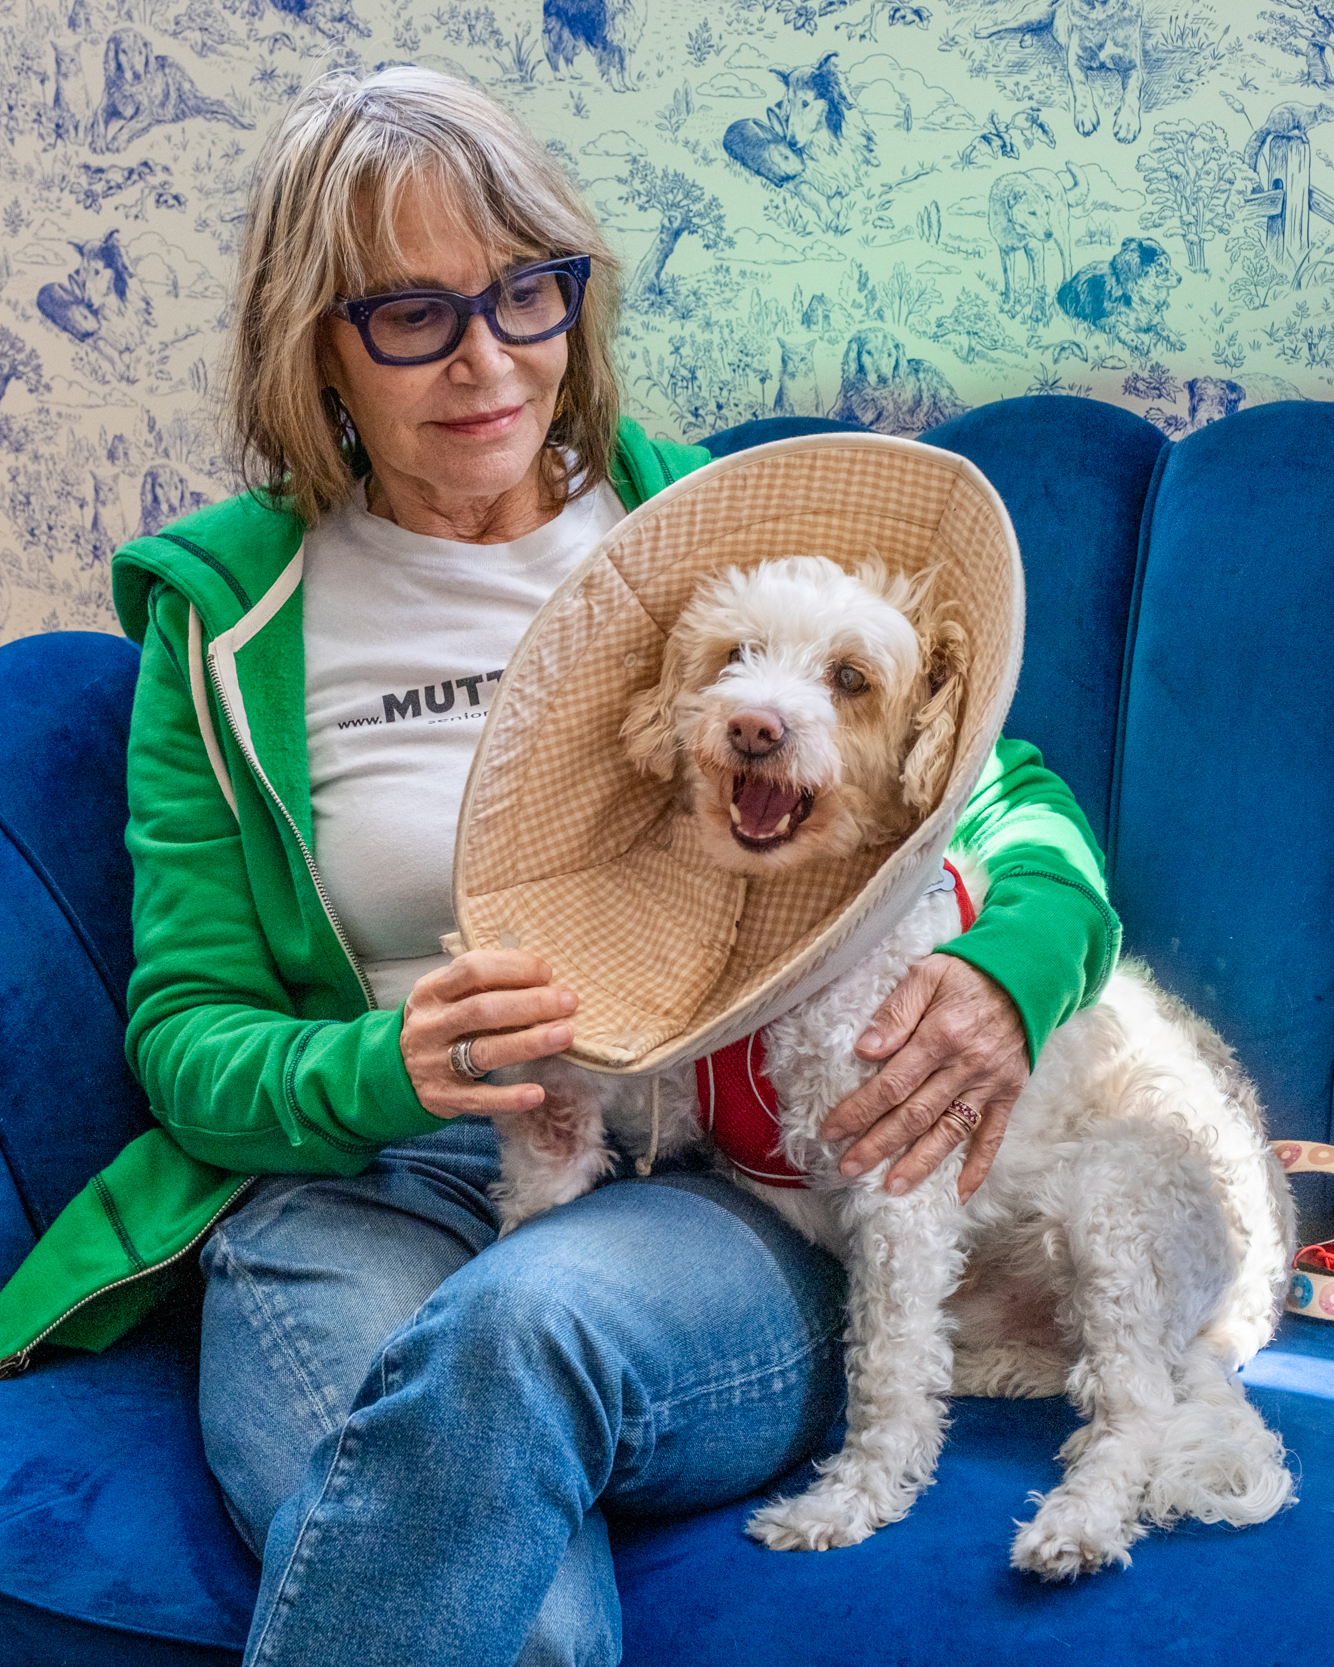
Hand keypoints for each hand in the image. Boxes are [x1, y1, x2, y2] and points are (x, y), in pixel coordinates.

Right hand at [400, 950, 576, 1117]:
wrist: (395, 1071)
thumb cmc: (440, 1024)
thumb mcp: (448, 997)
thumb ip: (483, 985)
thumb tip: (542, 979)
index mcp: (431, 991)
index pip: (471, 969)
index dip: (512, 968)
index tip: (546, 972)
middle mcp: (429, 1025)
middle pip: (482, 1010)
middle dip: (531, 1004)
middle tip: (569, 1002)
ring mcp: (434, 1063)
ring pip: (484, 1051)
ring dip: (528, 1043)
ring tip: (565, 1035)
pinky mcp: (443, 1097)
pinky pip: (479, 1098)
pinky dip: (509, 1096)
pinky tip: (537, 1093)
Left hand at [819, 954, 1028, 1201]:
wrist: (1027, 971)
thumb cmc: (967, 973)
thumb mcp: (926, 975)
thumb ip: (895, 1011)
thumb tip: (865, 1050)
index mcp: (941, 1036)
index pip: (892, 1084)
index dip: (859, 1110)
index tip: (832, 1130)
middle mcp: (966, 1066)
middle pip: (915, 1114)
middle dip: (878, 1144)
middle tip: (849, 1168)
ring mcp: (990, 1083)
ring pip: (950, 1132)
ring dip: (920, 1163)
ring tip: (892, 1188)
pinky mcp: (1009, 1093)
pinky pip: (994, 1135)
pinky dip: (978, 1166)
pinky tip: (959, 1192)